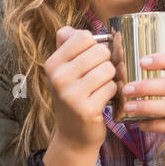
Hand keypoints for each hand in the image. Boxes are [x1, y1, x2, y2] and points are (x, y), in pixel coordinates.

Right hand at [44, 25, 116, 153]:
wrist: (74, 135)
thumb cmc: (74, 96)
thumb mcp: (65, 70)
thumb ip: (67, 46)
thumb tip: (68, 29)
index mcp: (52, 64)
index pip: (84, 37)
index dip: (95, 46)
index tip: (91, 60)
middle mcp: (58, 78)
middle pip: (100, 51)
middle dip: (106, 62)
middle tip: (98, 77)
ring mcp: (71, 94)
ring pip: (108, 69)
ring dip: (110, 78)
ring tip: (100, 88)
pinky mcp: (86, 109)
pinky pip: (112, 87)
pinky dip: (112, 93)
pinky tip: (102, 101)